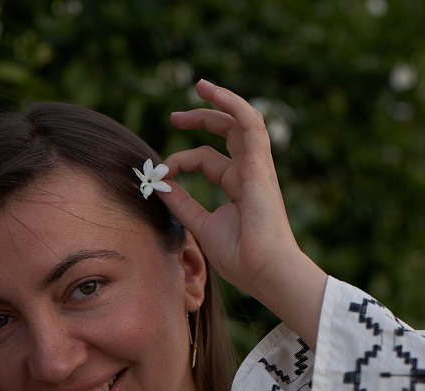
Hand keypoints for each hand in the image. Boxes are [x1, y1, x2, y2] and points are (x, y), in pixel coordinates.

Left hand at [158, 80, 327, 347]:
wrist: (265, 270)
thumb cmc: (240, 257)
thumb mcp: (201, 225)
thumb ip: (181, 204)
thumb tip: (159, 185)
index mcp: (238, 187)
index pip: (207, 161)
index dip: (180, 161)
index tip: (160, 174)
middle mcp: (249, 173)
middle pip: (226, 134)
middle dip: (200, 120)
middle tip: (174, 117)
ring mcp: (256, 167)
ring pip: (241, 122)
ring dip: (220, 102)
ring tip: (200, 86)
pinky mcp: (259, 164)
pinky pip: (249, 124)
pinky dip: (233, 104)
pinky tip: (214, 92)